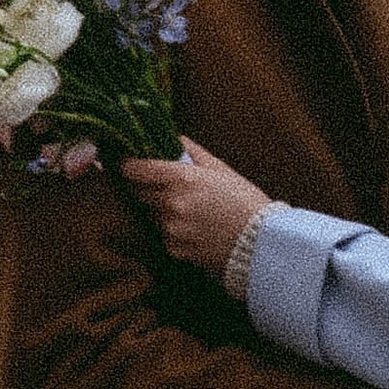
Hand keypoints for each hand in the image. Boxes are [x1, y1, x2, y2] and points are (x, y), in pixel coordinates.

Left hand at [117, 139, 270, 277]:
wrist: (261, 243)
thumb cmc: (245, 202)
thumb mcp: (222, 170)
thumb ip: (193, 153)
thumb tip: (175, 138)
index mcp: (182, 178)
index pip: (138, 169)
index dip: (129, 165)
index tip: (126, 164)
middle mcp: (171, 203)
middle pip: (140, 193)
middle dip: (149, 189)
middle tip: (168, 188)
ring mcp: (171, 228)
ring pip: (153, 215)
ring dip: (164, 211)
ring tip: (192, 212)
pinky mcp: (175, 249)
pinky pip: (164, 236)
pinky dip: (174, 232)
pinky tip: (197, 230)